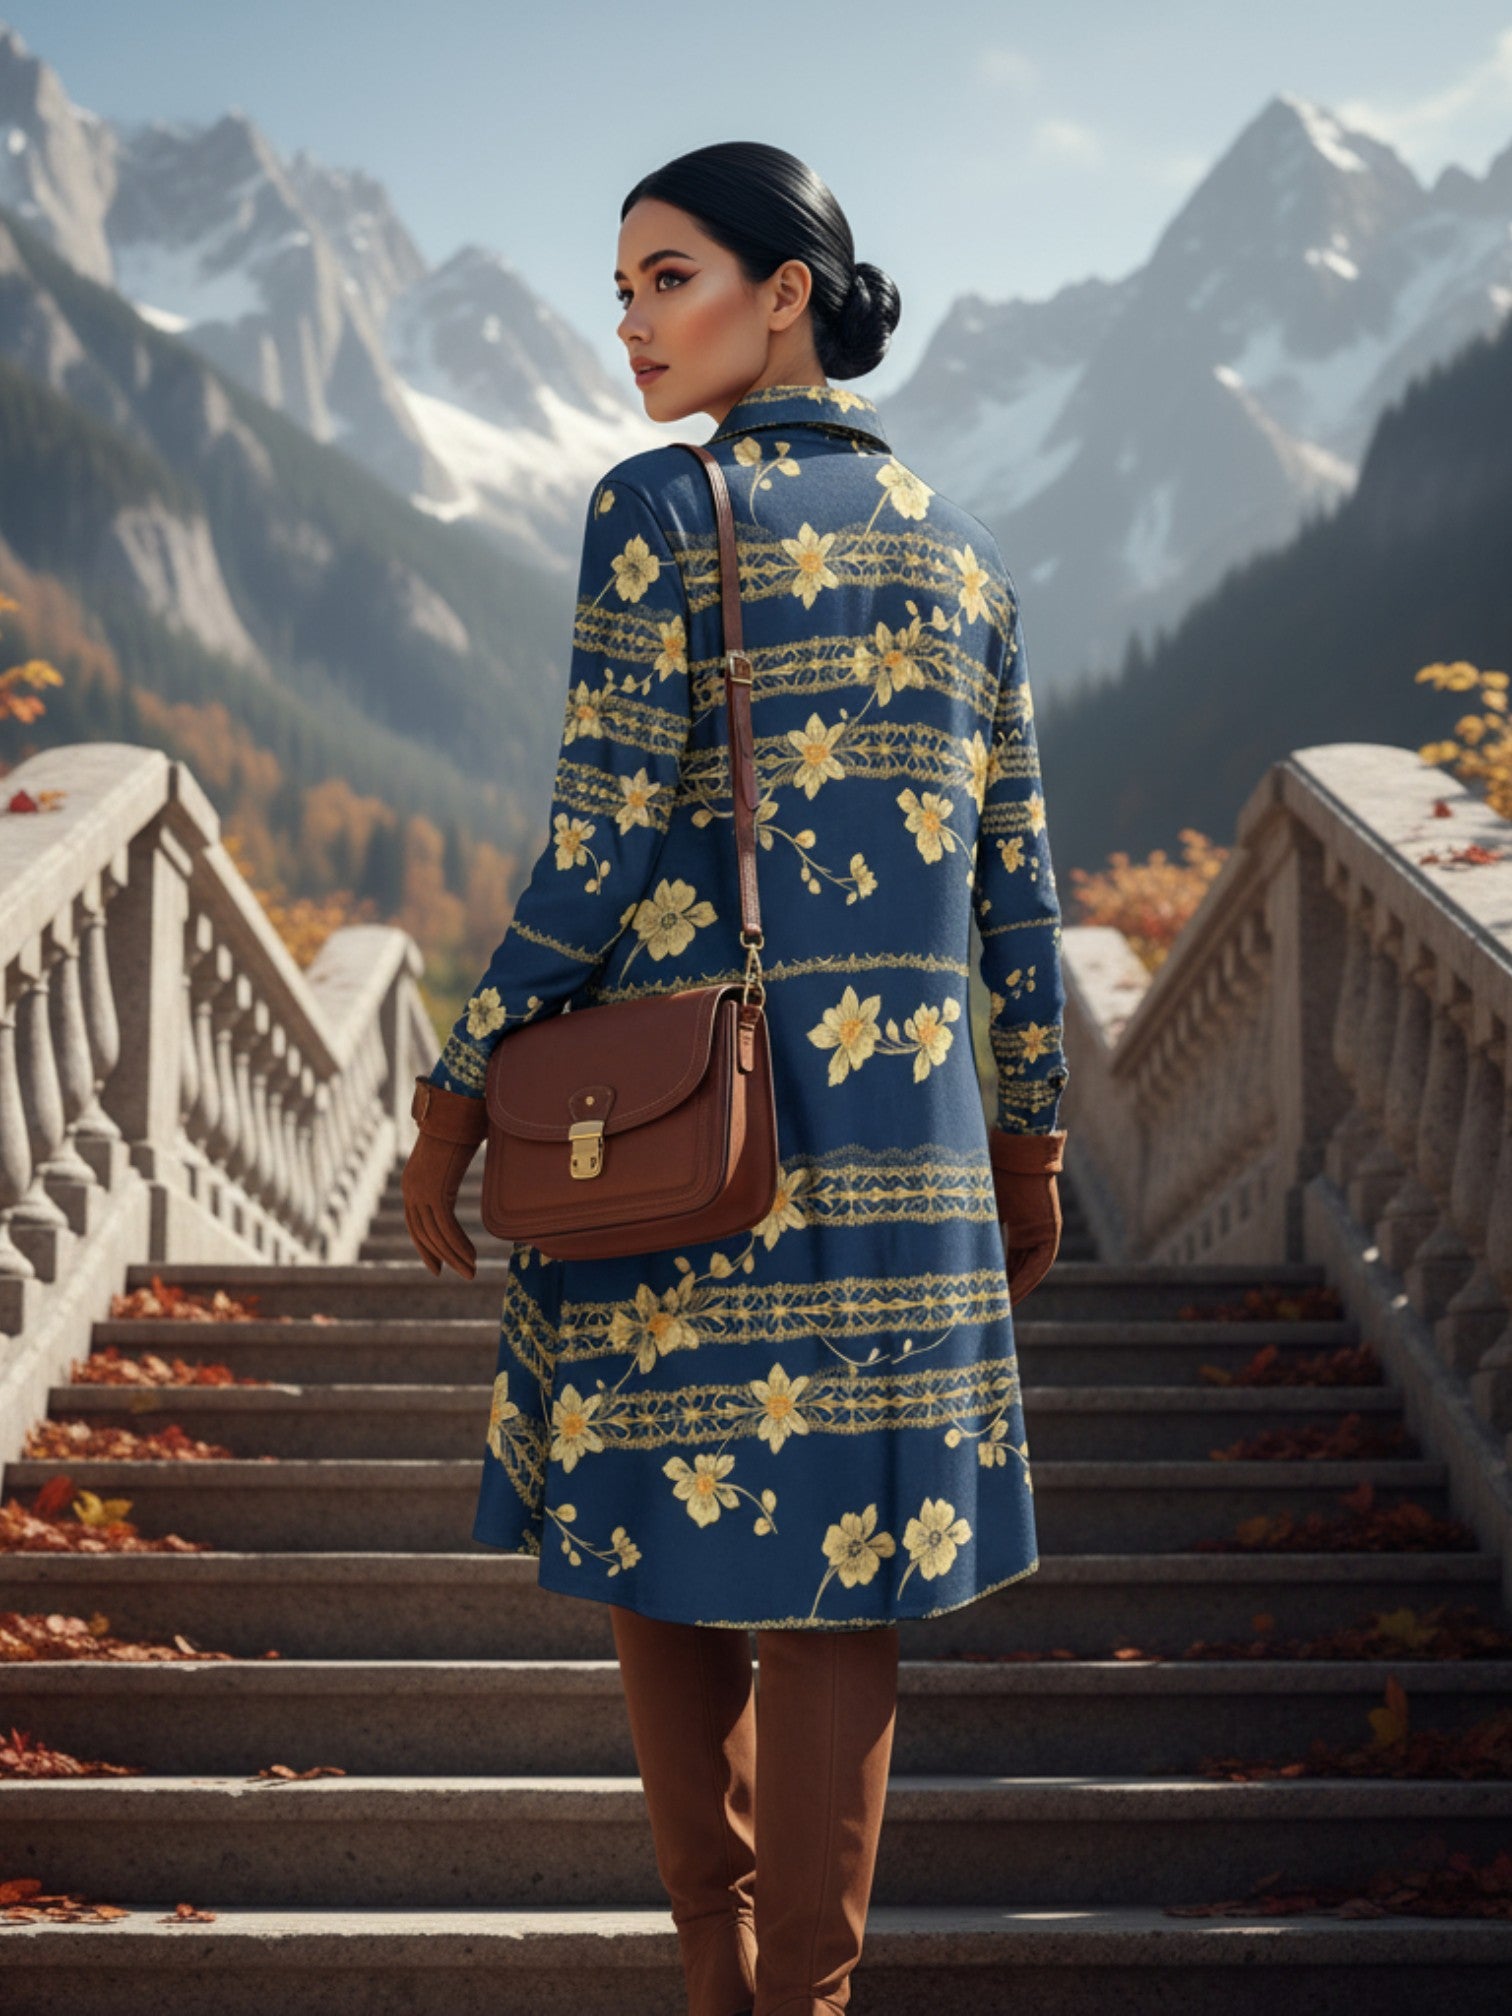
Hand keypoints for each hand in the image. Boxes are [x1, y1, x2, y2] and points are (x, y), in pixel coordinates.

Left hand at [403, 1076, 489, 1278]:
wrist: (455, 1106)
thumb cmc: (459, 1124)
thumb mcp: (453, 1155)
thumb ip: (453, 1170)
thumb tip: (468, 1169)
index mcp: (412, 1182)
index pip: (415, 1224)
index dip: (427, 1247)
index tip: (439, 1264)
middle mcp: (411, 1189)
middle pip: (424, 1234)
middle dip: (442, 1257)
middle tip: (461, 1274)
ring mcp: (421, 1190)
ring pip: (436, 1234)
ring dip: (454, 1255)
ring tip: (471, 1271)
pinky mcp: (434, 1190)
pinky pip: (445, 1227)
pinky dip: (458, 1244)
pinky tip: (471, 1256)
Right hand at [987, 1127, 1065, 1305]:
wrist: (1016, 1150)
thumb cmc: (995, 1170)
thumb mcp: (981, 1204)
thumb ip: (973, 1226)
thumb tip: (942, 1242)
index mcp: (1019, 1224)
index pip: (1006, 1259)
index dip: (995, 1278)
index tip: (981, 1295)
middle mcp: (1033, 1231)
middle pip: (1018, 1268)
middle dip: (1004, 1290)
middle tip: (988, 1311)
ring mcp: (1044, 1232)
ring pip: (1029, 1270)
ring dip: (1015, 1290)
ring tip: (998, 1310)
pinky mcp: (1050, 1231)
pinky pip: (1037, 1264)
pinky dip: (1024, 1280)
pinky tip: (1011, 1294)